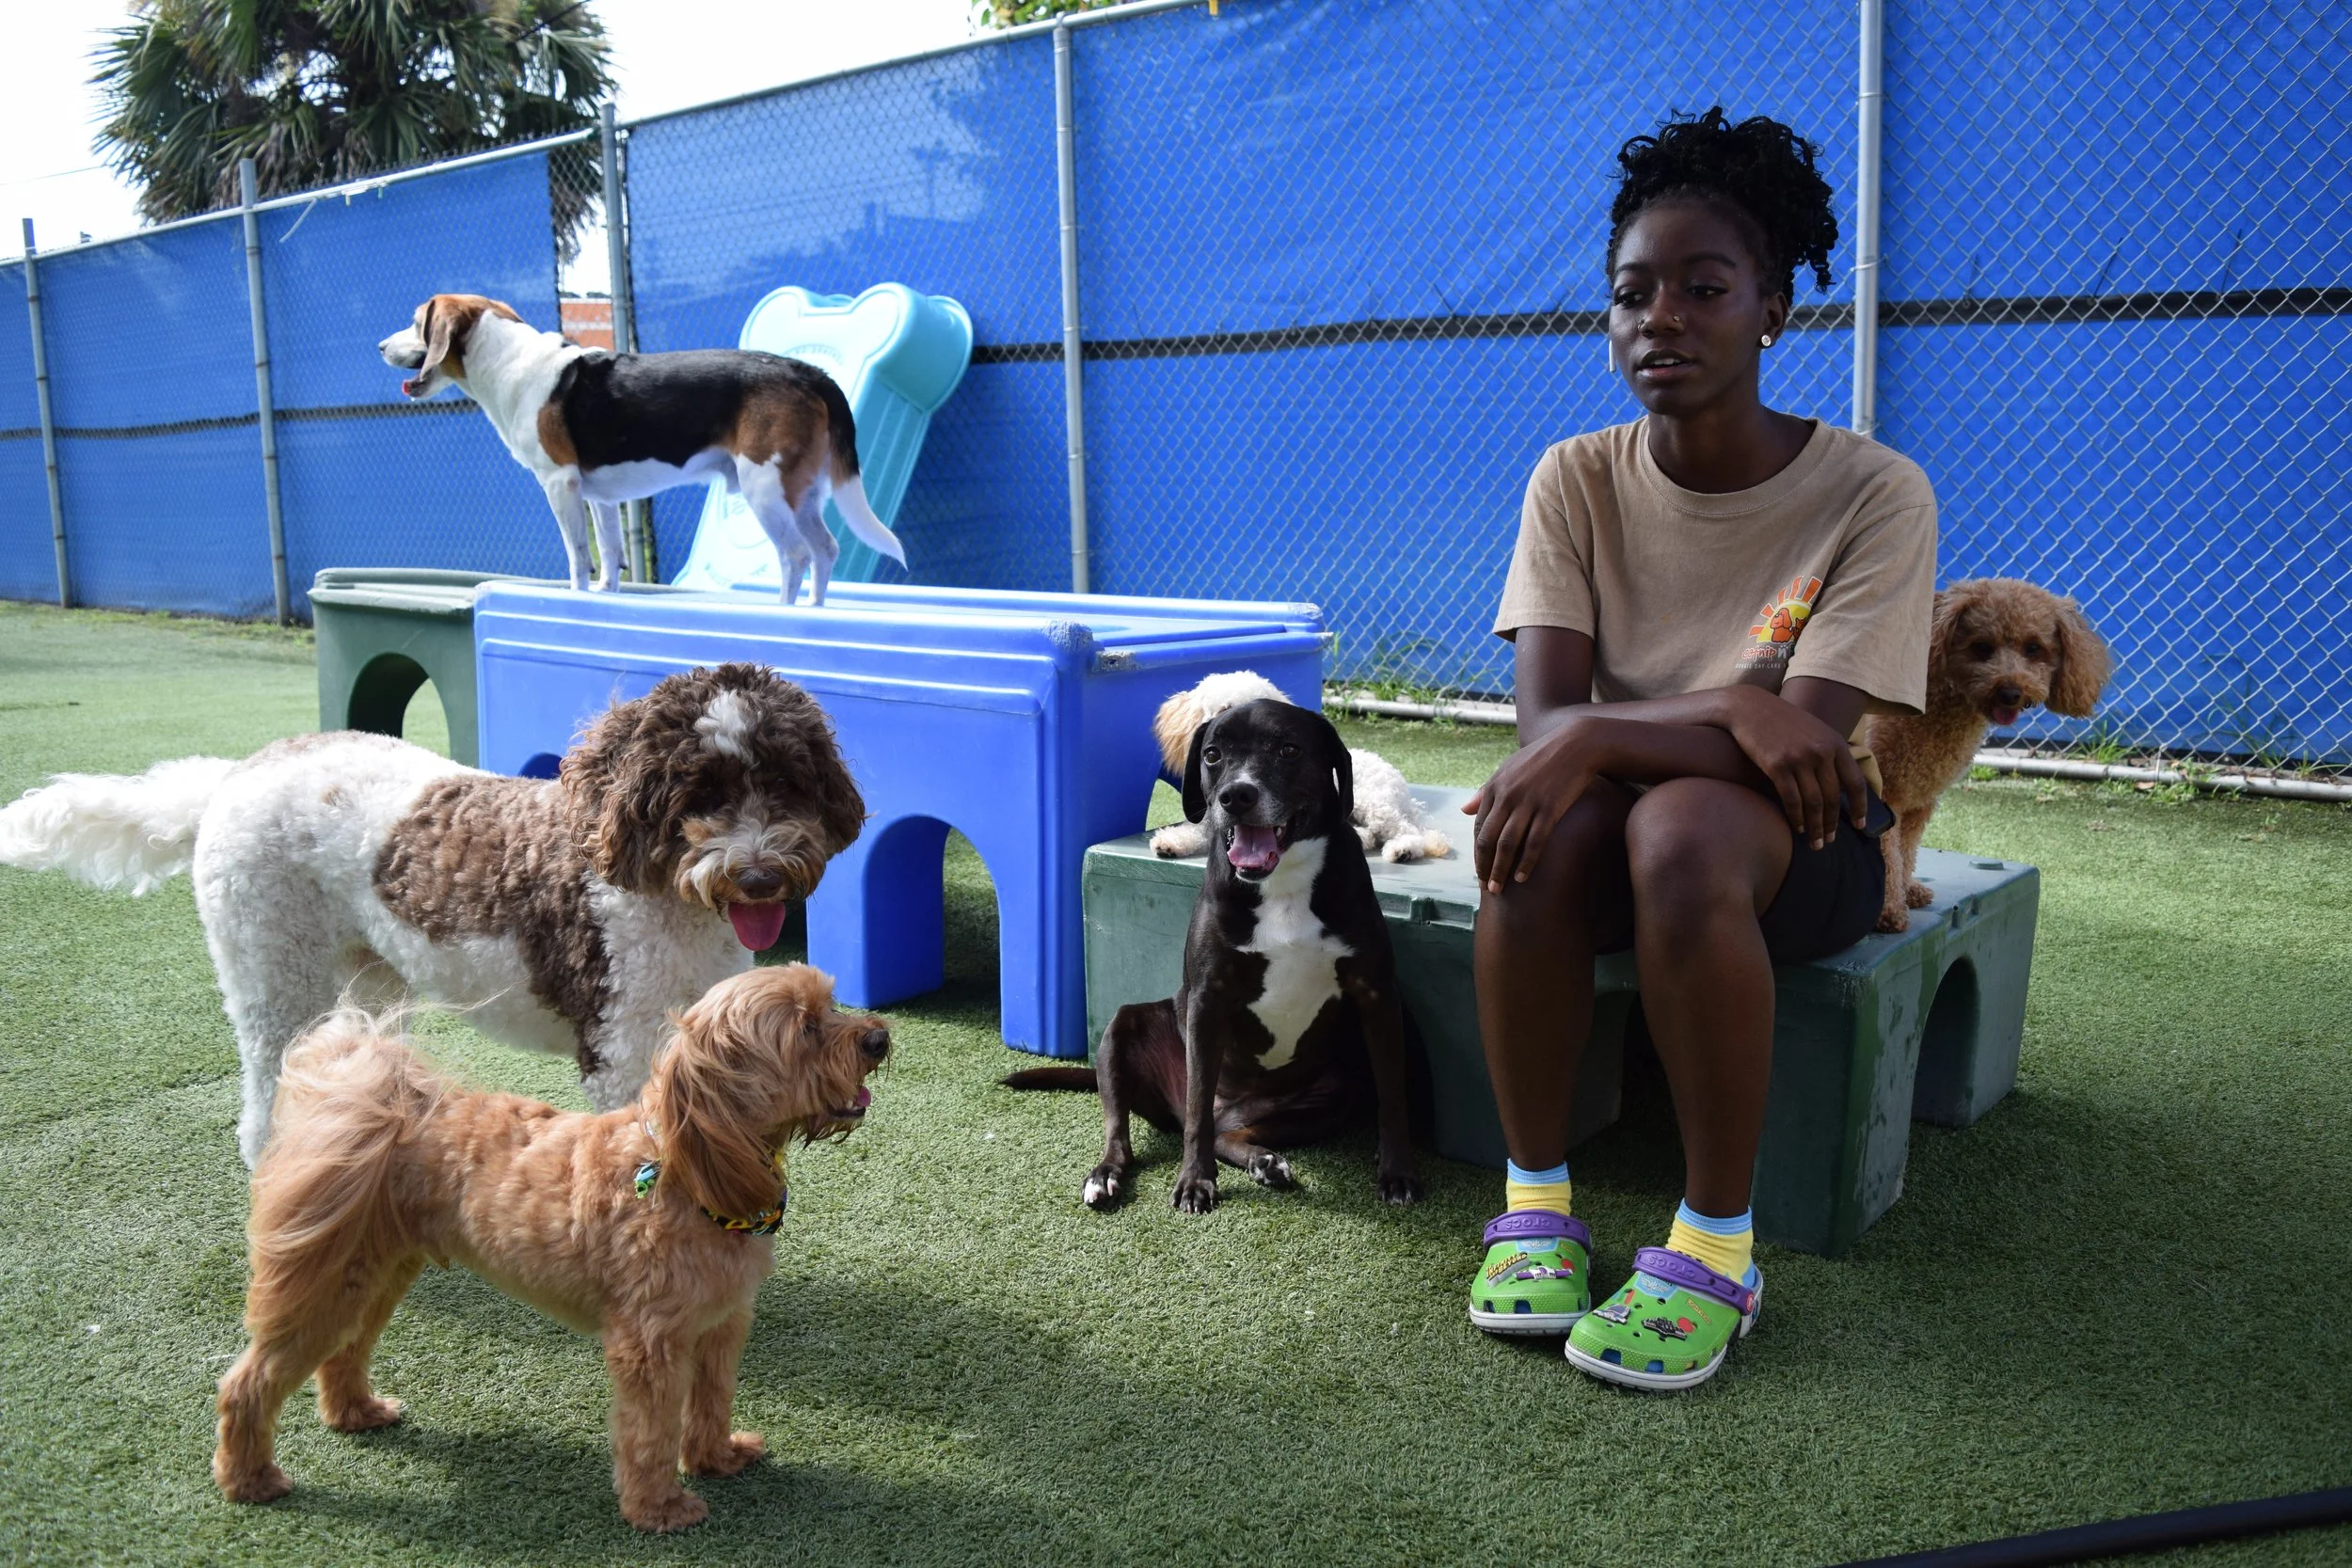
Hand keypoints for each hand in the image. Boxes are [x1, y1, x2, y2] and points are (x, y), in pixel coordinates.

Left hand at [1462, 716, 1608, 892]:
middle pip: (1489, 839)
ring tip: (1498, 889)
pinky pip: (1534, 842)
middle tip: (1485, 887)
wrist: (1575, 746)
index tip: (1478, 870)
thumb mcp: (1508, 769)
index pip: (1479, 827)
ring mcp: (1528, 803)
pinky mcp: (1549, 809)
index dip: (1477, 852)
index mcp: (1494, 787)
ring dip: (1500, 870)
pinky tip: (1522, 878)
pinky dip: (1526, 863)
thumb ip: (1485, 791)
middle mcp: (1507, 796)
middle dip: (1484, 866)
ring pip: (1508, 845)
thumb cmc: (1540, 758)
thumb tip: (1464, 809)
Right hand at [1722, 686, 1868, 848]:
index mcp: (1836, 744)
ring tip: (1815, 843)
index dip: (1860, 807)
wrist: (1749, 708)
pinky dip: (1796, 818)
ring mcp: (1799, 759)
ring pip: (1814, 803)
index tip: (1859, 825)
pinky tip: (1797, 828)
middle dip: (1832, 824)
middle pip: (1834, 798)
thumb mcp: (1815, 731)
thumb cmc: (1782, 722)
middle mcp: (1821, 752)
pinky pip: (1792, 800)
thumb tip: (1842, 785)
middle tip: (1829, 841)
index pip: (1856, 782)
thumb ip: (1830, 753)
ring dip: (1815, 827)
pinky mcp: (1777, 766)